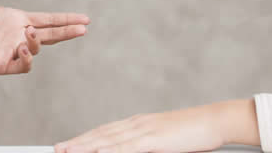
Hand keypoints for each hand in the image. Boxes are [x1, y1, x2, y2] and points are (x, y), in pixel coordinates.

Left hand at [0, 0, 88, 79]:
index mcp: (15, 17)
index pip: (47, 19)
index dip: (65, 19)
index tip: (85, 18)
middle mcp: (16, 34)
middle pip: (49, 34)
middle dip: (67, 31)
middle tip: (83, 28)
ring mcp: (10, 50)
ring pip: (37, 49)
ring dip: (38, 41)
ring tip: (29, 33)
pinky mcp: (0, 64)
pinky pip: (22, 65)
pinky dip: (27, 58)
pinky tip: (21, 47)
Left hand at [55, 100, 258, 152]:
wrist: (215, 121)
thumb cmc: (194, 134)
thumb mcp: (166, 141)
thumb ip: (147, 147)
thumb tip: (133, 152)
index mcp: (139, 124)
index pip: (105, 132)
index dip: (85, 139)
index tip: (68, 145)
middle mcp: (137, 123)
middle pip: (101, 134)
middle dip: (77, 142)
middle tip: (57, 148)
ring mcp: (145, 130)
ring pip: (108, 139)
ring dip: (85, 145)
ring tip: (67, 151)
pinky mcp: (154, 138)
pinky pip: (127, 146)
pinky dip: (108, 149)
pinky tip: (94, 151)